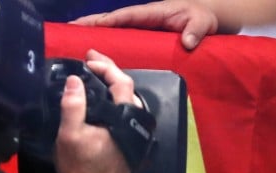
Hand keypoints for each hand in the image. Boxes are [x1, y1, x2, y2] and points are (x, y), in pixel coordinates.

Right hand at [53, 50, 135, 172]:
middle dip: (110, 73)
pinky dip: (115, 103)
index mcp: (124, 120)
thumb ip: (73, 104)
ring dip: (113, 87)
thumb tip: (74, 80)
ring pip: (128, 103)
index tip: (89, 60)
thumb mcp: (70, 132)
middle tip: (91, 62)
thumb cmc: (80, 166)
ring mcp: (135, 136)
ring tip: (95, 77)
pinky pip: (126, 116)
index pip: (122, 83)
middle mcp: (135, 126)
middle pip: (127, 90)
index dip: (106, 67)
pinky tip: (102, 102)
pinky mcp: (130, 144)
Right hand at [72, 0, 217, 50]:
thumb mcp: (201, 22)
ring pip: (116, 32)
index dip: (105, 21)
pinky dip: (112, 45)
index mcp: (151, 14)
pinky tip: (100, 56)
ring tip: (75, 46)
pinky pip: (125, 41)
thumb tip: (188, 42)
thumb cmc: (202, 16)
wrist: (207, 18)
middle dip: (91, 27)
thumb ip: (195, 31)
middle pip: (112, 23)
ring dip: (97, 37)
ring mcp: (143, 29)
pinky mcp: (146, 38)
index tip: (86, 26)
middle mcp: (143, 20)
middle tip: (68, 35)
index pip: (124, 17)